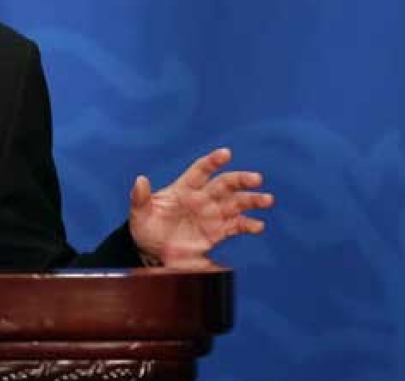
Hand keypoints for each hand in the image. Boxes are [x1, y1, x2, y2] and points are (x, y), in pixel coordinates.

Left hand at [129, 148, 272, 266]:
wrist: (153, 251)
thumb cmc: (145, 228)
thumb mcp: (139, 214)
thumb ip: (141, 198)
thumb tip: (140, 180)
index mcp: (183, 189)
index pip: (200, 171)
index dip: (212, 161)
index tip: (226, 153)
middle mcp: (202, 198)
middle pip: (224, 184)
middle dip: (240, 180)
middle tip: (256, 178)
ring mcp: (212, 214)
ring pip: (236, 202)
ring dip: (251, 200)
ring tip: (266, 199)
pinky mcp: (218, 231)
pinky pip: (237, 226)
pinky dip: (248, 225)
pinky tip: (257, 226)